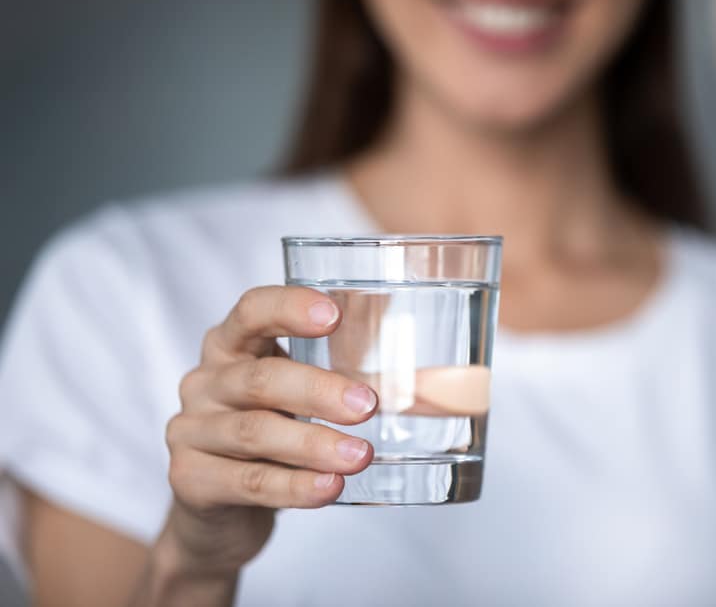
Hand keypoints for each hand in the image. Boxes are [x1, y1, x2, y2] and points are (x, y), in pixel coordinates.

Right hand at [158, 286, 377, 578]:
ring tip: (360, 455)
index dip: (289, 308)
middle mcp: (205, 382)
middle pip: (260, 378)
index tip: (334, 315)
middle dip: (318, 390)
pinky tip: (329, 487)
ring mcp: (191, 431)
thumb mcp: (293, 398)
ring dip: (313, 444)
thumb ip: (332, 379)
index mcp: (230, 347)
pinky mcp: (191, 479)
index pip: (251, 311)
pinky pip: (249, 481)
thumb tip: (422, 382)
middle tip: (368, 405)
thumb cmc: (271, 434)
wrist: (215, 510)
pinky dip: (294, 486)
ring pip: (255, 432)